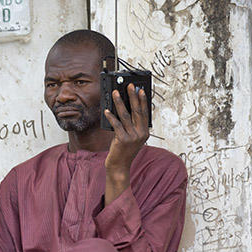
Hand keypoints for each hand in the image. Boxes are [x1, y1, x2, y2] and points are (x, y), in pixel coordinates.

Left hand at [103, 84, 149, 203]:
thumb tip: (126, 107)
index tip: (140, 89)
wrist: (119, 166)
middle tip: (128, 86)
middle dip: (132, 97)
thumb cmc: (123, 150)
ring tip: (115, 93)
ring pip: (125, 116)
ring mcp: (132, 137)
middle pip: (137, 111)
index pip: (144, 112)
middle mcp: (141, 134)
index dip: (142, 100)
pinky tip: (107, 110)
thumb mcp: (131, 137)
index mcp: (145, 132)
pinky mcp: (122, 140)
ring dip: (119, 102)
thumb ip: (131, 124)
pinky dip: (111, 116)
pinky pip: (116, 125)